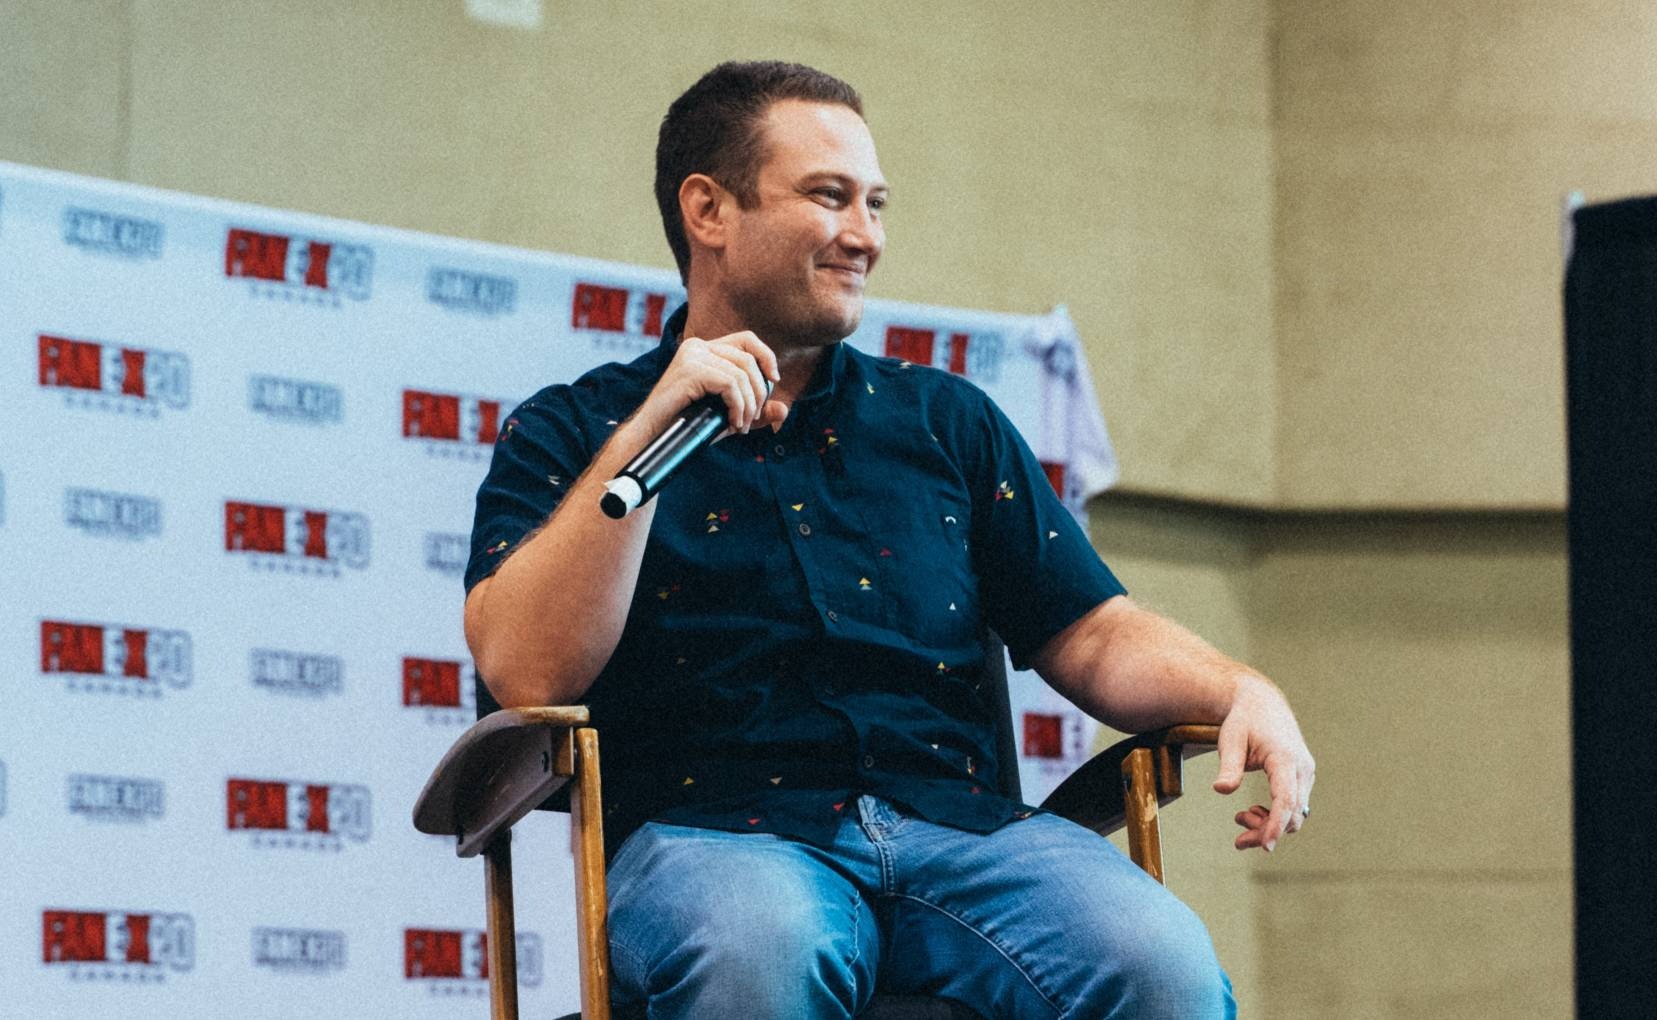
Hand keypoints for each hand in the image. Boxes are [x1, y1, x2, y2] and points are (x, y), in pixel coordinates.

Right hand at [640, 330, 787, 435]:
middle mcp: (697, 347)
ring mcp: (692, 356)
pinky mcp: (689, 370)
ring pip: (741, 374)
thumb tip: (784, 410)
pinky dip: (738, 406)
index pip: (746, 338)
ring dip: (748, 405)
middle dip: (759, 392)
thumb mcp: (727, 415)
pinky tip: (733, 424)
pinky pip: (729, 384)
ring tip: (741, 425)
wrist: (653, 436)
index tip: (774, 381)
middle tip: (751, 418)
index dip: (766, 356)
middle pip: (748, 359)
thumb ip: (754, 411)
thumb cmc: (686, 424)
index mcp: (704, 349)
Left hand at [1212, 674, 1314, 852]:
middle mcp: (1302, 768)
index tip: (1265, 846)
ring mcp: (1305, 774)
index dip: (1276, 825)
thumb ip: (1229, 766)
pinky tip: (1253, 812)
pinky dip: (1276, 816)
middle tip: (1238, 841)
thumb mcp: (1230, 740)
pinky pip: (1294, 806)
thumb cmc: (1244, 721)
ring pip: (1296, 814)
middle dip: (1267, 832)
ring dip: (1270, 825)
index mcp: (1285, 758)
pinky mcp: (1302, 778)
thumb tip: (1221, 789)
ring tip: (1240, 818)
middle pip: (1292, 813)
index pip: (1286, 799)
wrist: (1262, 704)